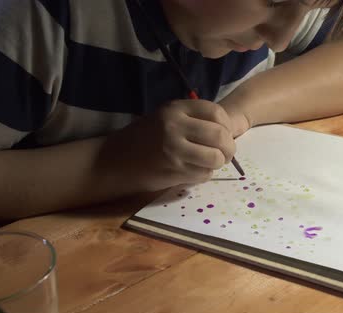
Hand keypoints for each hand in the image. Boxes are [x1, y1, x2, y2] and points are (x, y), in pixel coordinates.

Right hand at [95, 99, 235, 191]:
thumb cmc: (144, 138)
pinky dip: (204, 175)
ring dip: (218, 163)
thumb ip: (193, 119)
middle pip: (220, 135)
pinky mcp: (173, 171)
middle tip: (225, 154)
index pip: (216, 112)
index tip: (226, 135)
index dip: (227, 126)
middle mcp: (175, 126)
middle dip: (229, 148)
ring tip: (210, 163)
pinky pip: (203, 174)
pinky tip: (193, 171)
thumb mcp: (166, 117)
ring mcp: (174, 149)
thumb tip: (228, 130)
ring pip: (215, 158)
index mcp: (175, 109)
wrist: (113, 160)